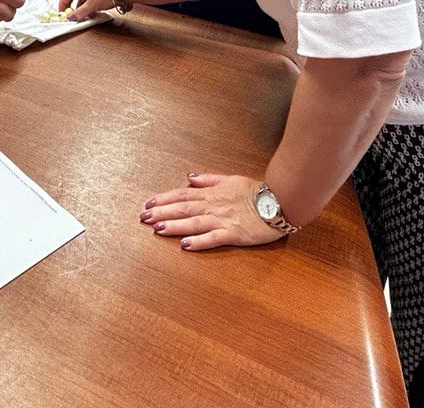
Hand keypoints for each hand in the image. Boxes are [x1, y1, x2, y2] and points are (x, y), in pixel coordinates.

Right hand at [59, 0, 112, 20]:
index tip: (62, 10)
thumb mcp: (91, 6)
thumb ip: (80, 12)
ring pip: (82, 1)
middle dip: (72, 7)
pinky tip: (91, 14)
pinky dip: (88, 9)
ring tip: (83, 16)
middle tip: (71, 14)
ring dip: (81, 9)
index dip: (63, 2)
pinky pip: (89, 3)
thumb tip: (72, 17)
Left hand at [139, 172, 287, 250]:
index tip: (148, 203)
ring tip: (157, 229)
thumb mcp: (231, 179)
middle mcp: (214, 206)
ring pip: (194, 222)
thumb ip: (209, 179)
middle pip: (183, 208)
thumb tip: (189, 176)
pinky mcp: (235, 234)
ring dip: (174, 226)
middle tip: (143, 218)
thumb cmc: (257, 191)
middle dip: (162, 213)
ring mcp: (223, 220)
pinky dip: (199, 242)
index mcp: (212, 193)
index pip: (183, 194)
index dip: (164, 199)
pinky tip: (185, 245)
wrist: (281, 201)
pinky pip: (214, 238)